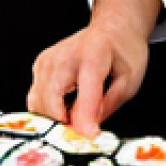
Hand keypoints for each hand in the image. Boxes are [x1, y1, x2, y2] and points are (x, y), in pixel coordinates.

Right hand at [27, 0, 161, 137]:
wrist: (112, 29)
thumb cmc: (123, 54)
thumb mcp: (129, 81)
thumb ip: (107, 105)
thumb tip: (86, 130)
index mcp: (95, 55)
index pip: (86, 91)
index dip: (85, 118)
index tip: (88, 136)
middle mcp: (65, 55)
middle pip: (52, 101)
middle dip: (64, 124)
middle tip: (82, 132)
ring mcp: (47, 59)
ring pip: (38, 103)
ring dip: (54, 118)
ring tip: (77, 114)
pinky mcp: (39, 65)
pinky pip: (36, 98)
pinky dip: (48, 109)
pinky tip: (66, 106)